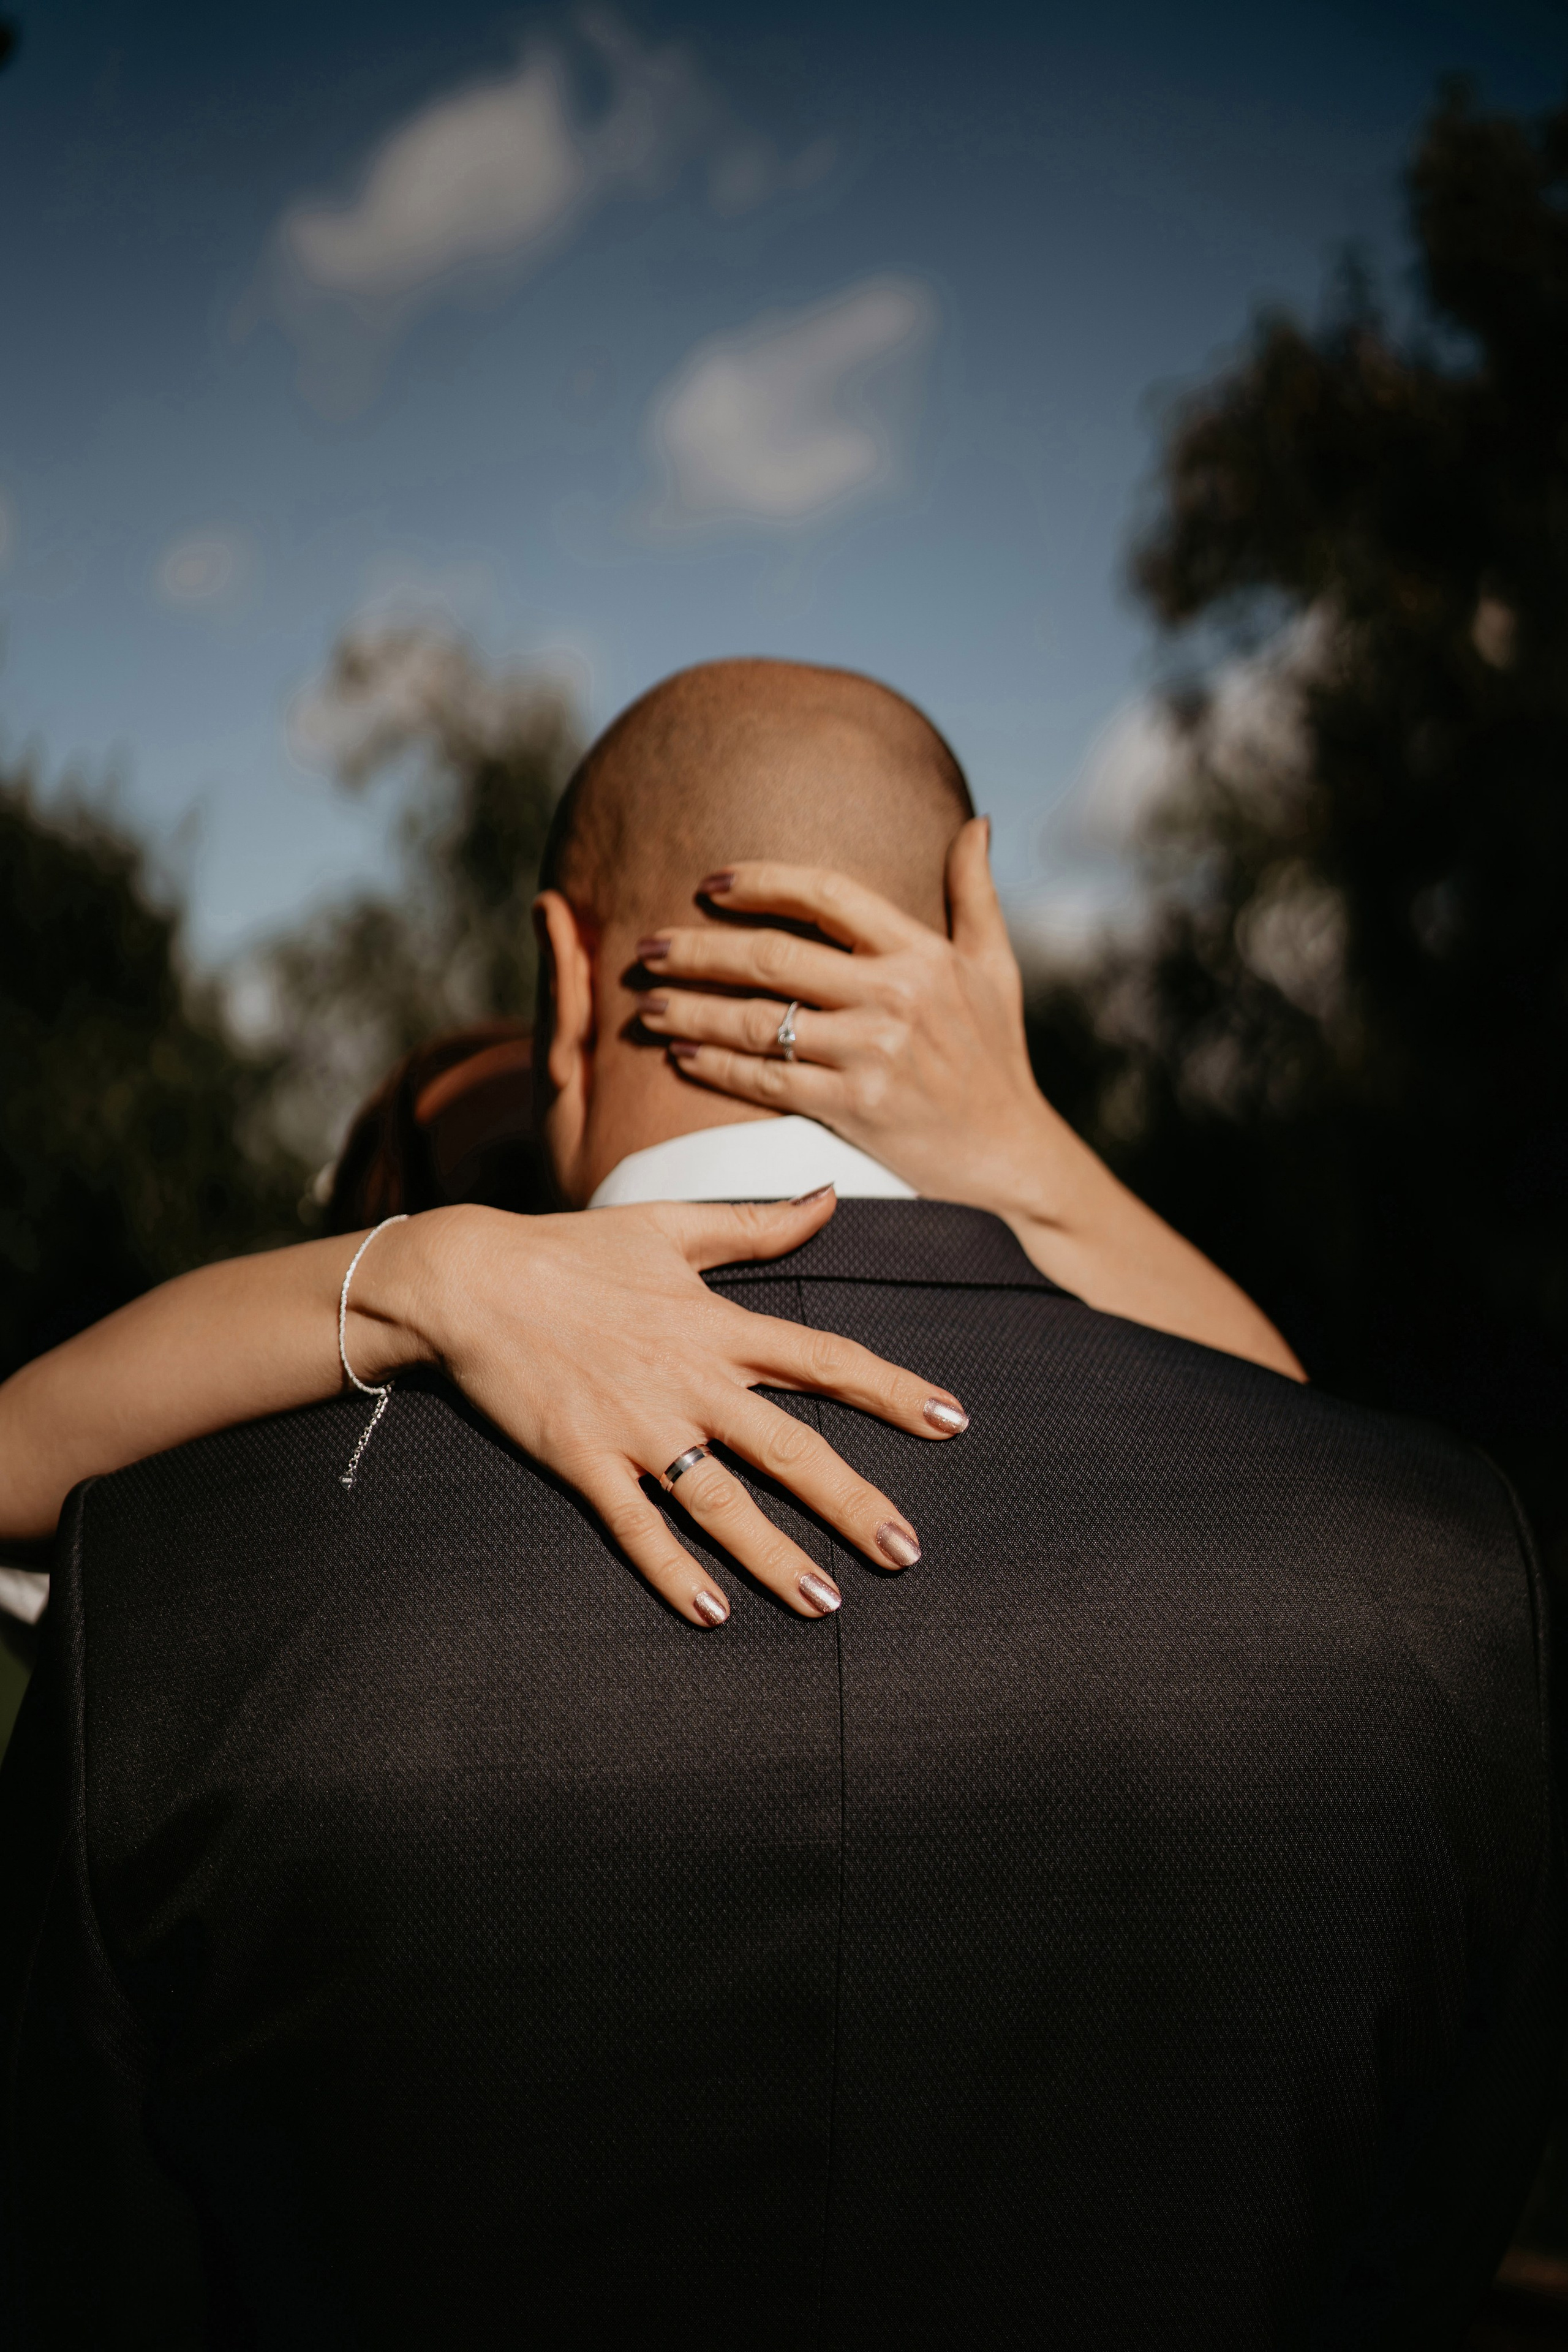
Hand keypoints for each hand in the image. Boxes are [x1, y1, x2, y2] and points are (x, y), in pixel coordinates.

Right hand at [353, 1190, 968, 1628]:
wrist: (467, 1279)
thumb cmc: (572, 1250)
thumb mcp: (670, 1225)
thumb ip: (758, 1224)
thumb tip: (829, 1196)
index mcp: (716, 1326)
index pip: (825, 1359)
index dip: (892, 1390)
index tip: (952, 1420)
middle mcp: (688, 1382)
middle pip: (789, 1449)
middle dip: (853, 1504)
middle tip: (906, 1552)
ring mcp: (636, 1427)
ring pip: (721, 1503)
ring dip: (776, 1558)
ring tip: (828, 1604)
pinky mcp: (583, 1460)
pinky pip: (637, 1527)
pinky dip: (673, 1572)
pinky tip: (713, 1614)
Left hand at [632, 824, 1305, 1379]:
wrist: (1009, 1160)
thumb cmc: (997, 1059)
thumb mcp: (997, 969)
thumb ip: (975, 893)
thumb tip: (975, 823)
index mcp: (921, 953)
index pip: (826, 895)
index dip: (761, 882)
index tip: (710, 883)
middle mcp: (894, 997)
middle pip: (772, 956)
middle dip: (698, 948)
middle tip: (646, 946)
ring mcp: (871, 1054)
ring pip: (756, 1020)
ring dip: (691, 1008)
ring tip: (646, 1003)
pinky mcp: (852, 1108)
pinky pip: (764, 1080)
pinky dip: (714, 1065)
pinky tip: (679, 1054)